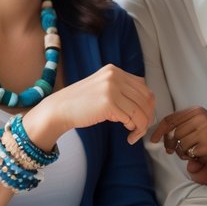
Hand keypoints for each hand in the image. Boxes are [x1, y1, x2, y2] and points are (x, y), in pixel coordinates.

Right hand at [21, 64, 154, 147]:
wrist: (58, 109)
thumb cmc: (80, 103)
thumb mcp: (103, 88)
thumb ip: (122, 90)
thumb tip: (148, 104)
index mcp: (114, 71)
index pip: (143, 87)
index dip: (148, 105)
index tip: (144, 117)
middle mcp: (115, 76)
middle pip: (145, 98)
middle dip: (147, 116)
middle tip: (141, 129)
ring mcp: (112, 88)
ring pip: (141, 110)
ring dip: (142, 125)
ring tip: (135, 134)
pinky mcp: (109, 103)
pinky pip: (132, 118)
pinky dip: (134, 129)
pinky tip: (128, 135)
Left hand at [151, 107, 206, 170]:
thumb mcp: (200, 123)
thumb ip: (183, 125)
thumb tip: (162, 134)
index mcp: (196, 111)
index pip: (170, 119)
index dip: (159, 130)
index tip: (153, 139)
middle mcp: (199, 118)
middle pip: (173, 133)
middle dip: (169, 144)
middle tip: (170, 151)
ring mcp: (204, 130)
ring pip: (179, 143)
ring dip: (181, 151)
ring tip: (190, 152)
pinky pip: (189, 152)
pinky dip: (190, 156)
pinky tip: (199, 154)